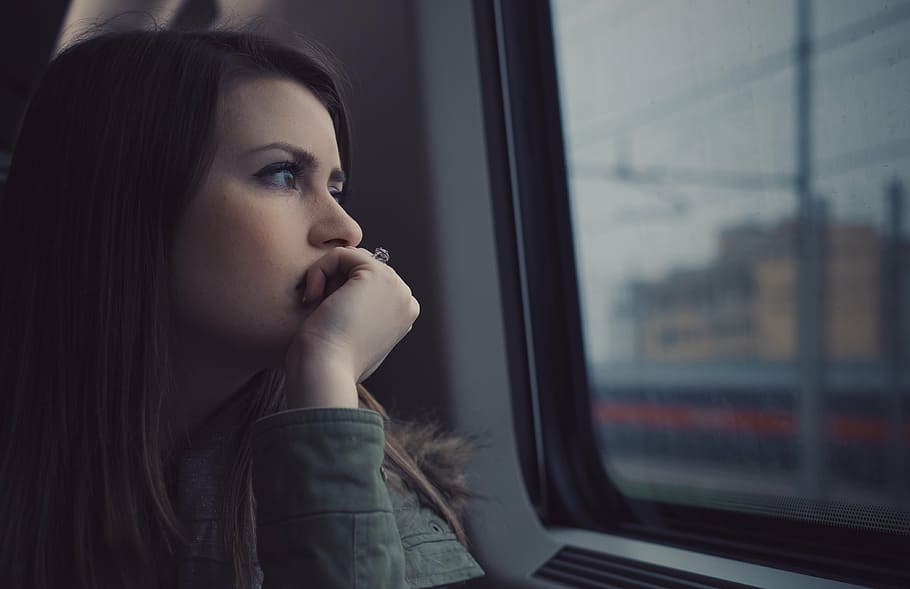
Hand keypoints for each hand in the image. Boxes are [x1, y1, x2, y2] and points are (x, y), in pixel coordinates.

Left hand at [283, 247, 418, 407]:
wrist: (326, 371)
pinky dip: (319, 270)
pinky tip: (314, 296)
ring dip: (326, 277)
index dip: (340, 293)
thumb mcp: (353, 340)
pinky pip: (340, 254)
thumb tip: (350, 303)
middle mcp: (405, 299)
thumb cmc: (331, 364)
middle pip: (360, 269)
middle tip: (322, 313)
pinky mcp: (377, 274)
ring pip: (350, 260)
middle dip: (334, 284)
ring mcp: (395, 285)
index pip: (368, 284)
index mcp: (404, 315)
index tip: (328, 321)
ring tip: (318, 305)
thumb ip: (361, 317)